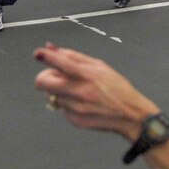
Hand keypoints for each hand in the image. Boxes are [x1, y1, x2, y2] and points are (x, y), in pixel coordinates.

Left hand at [33, 43, 159, 139]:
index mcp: (87, 74)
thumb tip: (50, 48)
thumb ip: (73, 56)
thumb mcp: (99, 66)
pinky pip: (61, 109)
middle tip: (54, 77)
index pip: (61, 63)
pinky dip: (67, 105)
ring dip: (59, 92)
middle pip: (42, 83)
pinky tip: (83, 104)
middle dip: (43, 78)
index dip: (46, 57)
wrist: (130, 115)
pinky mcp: (74, 120)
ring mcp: (75, 108)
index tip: (37, 54)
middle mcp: (79, 91)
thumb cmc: (116, 87)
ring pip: (51, 96)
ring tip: (78, 92)